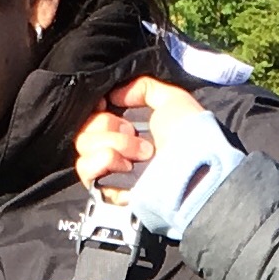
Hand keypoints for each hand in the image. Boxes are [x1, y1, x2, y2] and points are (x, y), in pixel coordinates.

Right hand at [73, 75, 204, 192]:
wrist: (195, 167)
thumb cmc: (191, 136)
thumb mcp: (173, 99)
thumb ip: (144, 87)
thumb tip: (115, 94)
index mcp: (130, 132)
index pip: (93, 116)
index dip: (96, 107)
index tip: (107, 103)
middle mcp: (117, 152)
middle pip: (85, 129)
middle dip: (109, 125)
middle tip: (134, 132)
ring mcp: (111, 173)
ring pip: (83, 147)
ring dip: (114, 144)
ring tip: (141, 154)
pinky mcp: (107, 192)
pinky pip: (85, 170)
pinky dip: (105, 162)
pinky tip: (127, 168)